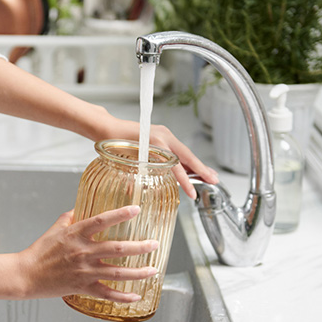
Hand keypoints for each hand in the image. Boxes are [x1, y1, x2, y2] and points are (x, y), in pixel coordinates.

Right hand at [18, 205, 158, 302]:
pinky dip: (123, 297)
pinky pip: (107, 293)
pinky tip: (136, 296)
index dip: (120, 214)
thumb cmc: (39, 251)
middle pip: (117, 248)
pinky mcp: (82, 287)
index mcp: (76, 234)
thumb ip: (71, 216)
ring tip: (153, 269)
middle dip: (140, 247)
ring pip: (117, 272)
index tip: (136, 210)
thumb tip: (83, 207)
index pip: (101, 220)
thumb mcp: (55, 228)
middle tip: (154, 244)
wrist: (26, 275)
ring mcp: (84, 271)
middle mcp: (83, 252)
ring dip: (138, 272)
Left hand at [101, 118, 218, 198]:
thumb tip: (136, 194)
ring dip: (196, 164)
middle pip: (187, 155)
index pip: (176, 166)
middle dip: (202, 169)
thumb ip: (132, 177)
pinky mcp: (162, 135)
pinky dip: (186, 159)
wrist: (108, 128)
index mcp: (156, 143)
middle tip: (214, 180)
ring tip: (209, 175)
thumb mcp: (124, 161)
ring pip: (184, 152)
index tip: (192, 193)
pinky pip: (177, 149)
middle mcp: (163, 136)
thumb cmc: (112, 142)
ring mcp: (163, 134)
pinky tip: (192, 168)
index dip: (185, 181)